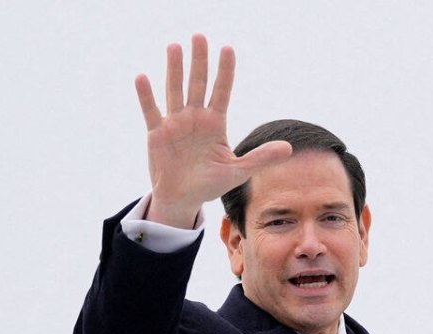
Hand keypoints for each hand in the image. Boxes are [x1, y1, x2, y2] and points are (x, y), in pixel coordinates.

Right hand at [134, 35, 291, 228]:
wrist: (184, 198)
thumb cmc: (210, 183)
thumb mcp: (238, 171)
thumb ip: (261, 157)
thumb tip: (289, 148)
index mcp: (215, 123)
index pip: (222, 91)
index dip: (225, 72)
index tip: (228, 49)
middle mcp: (195, 118)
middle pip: (198, 84)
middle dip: (199, 61)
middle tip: (200, 36)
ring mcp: (175, 123)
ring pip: (175, 91)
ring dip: (175, 70)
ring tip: (175, 47)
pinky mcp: (157, 134)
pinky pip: (151, 111)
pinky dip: (147, 96)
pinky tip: (143, 78)